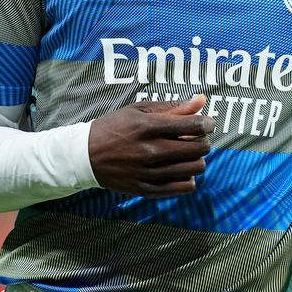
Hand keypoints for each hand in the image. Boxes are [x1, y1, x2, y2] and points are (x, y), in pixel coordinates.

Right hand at [87, 95, 214, 196]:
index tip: (206, 124)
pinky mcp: (146, 190)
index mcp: (148, 127)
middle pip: (198, 149)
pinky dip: (188, 178)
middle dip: (203, 141)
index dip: (206, 124)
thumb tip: (201, 100)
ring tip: (187, 154)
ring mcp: (148, 173)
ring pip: (194, 169)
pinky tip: (180, 169)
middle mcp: (149, 151)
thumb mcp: (139, 110)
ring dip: (197, 159)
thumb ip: (172, 107)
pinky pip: (182, 187)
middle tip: (196, 138)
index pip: (193, 126)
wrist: (85, 156)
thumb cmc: (115, 127)